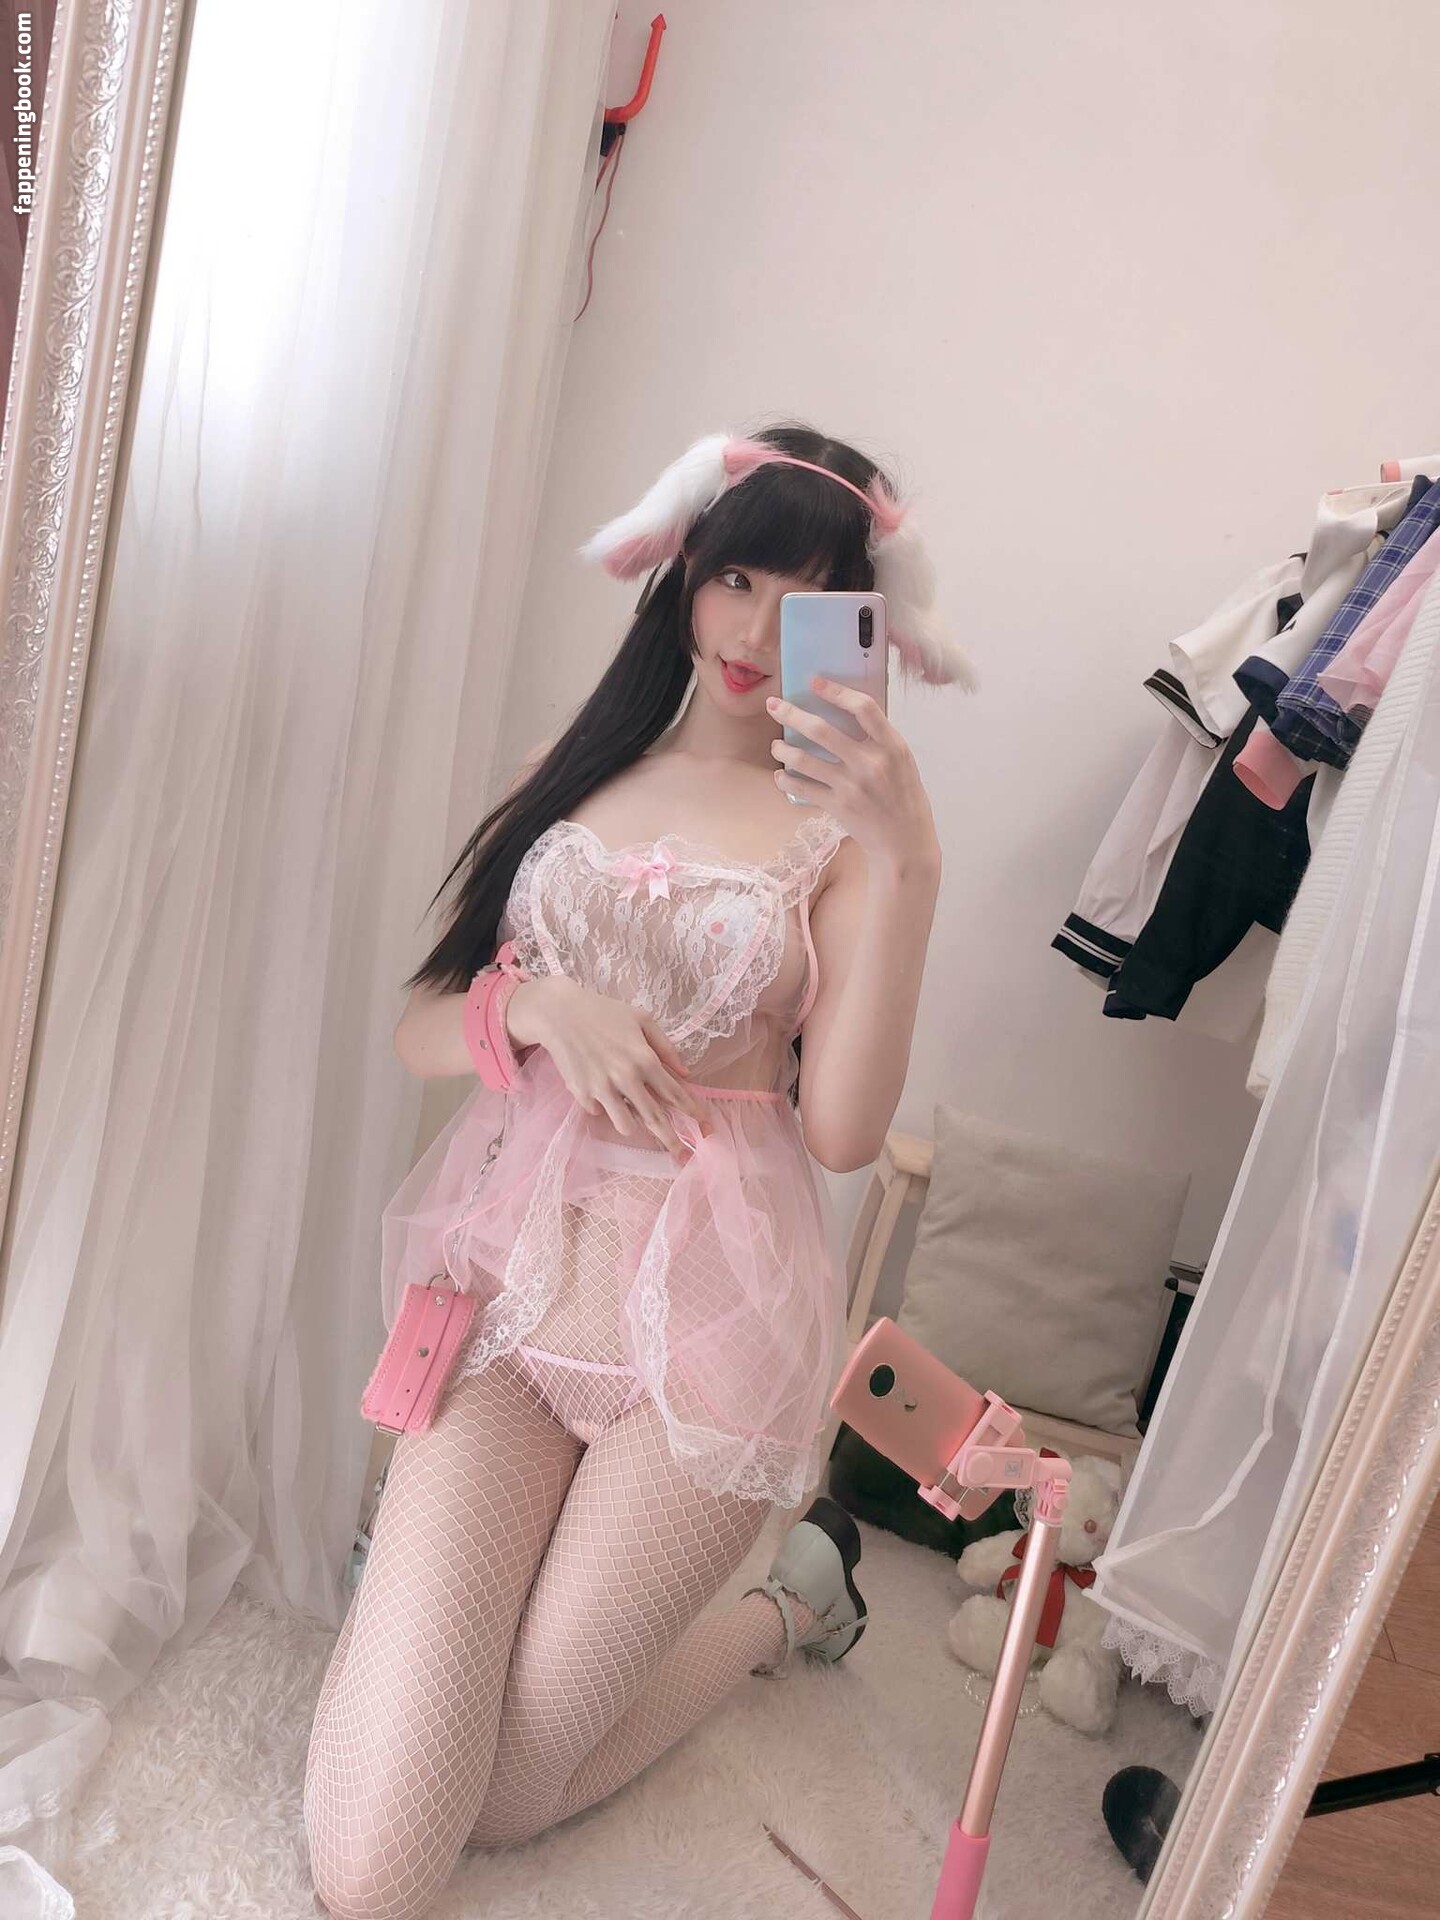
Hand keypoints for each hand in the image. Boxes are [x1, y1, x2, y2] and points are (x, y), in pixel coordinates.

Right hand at [507, 976, 711, 1157]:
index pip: (675, 1093)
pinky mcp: (581, 1094)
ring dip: (633, 1124)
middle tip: (682, 1156)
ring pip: (626, 1125)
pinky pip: (599, 1112)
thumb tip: (685, 1073)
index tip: (704, 1127)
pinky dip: (603, 1107)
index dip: (693, 1112)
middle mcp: (626, 1077)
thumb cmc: (605, 1013)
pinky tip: (598, 1088)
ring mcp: (602, 1088)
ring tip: (630, 1111)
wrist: (560, 1014)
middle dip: (672, 1140)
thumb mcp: (642, 1020)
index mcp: (645, 1058)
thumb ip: (666, 1047)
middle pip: (654, 1118)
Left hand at [765, 677, 940, 872]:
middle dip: (791, 714)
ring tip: (776, 746)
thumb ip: (880, 738)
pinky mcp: (838, 806)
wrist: (905, 842)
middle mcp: (870, 763)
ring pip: (804, 760)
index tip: (814, 682)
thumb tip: (847, 710)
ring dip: (782, 750)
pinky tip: (780, 775)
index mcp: (892, 746)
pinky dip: (785, 780)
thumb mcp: (902, 761)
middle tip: (774, 705)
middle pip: (821, 730)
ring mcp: (852, 786)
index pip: (864, 707)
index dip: (836, 691)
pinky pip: (802, 788)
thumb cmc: (904, 797)